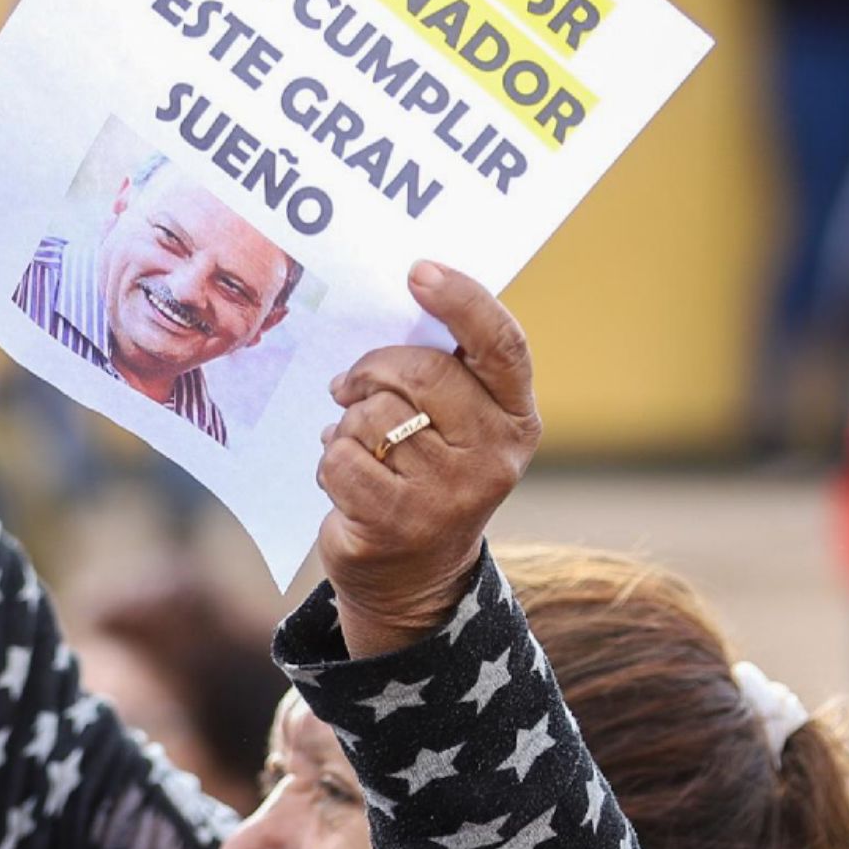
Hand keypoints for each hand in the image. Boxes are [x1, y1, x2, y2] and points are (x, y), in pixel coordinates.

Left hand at [315, 260, 541, 656]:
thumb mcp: (460, 422)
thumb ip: (446, 368)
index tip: (418, 270)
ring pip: (375, 416)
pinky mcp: (398, 523)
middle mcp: (494, 455)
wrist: (415, 578)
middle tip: (351, 381)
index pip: (501, 344)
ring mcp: (449, 494)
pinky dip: (333, 459)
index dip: (462, 300)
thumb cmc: (431, 471)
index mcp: (516, 417)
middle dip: (374, 368)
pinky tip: (346, 476)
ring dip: (351, 422)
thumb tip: (403, 299)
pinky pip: (344, 458)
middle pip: (422, 372)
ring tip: (358, 442)